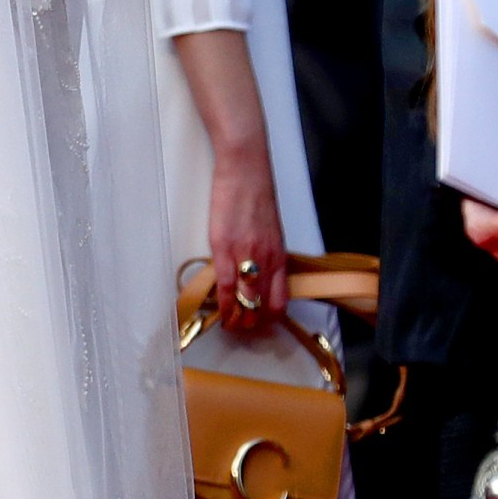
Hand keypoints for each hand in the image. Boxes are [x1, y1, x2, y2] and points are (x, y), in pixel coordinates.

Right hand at [209, 148, 288, 334]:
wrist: (245, 172)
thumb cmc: (255, 196)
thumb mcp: (269, 231)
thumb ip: (265, 254)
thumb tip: (256, 273)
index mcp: (279, 256)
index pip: (280, 300)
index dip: (269, 318)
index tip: (258, 322)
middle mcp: (267, 260)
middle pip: (262, 306)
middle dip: (250, 323)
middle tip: (240, 327)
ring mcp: (247, 256)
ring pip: (245, 301)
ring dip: (236, 318)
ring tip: (228, 323)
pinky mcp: (225, 248)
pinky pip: (226, 287)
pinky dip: (222, 304)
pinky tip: (218, 310)